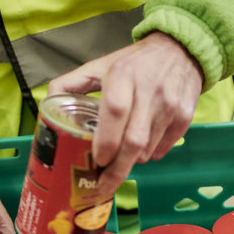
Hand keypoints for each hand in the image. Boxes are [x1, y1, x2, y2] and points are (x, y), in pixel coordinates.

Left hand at [47, 32, 203, 198]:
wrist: (180, 49)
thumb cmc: (134, 62)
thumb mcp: (101, 65)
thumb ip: (71, 83)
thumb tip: (48, 104)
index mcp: (123, 75)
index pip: (115, 112)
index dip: (105, 141)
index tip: (97, 161)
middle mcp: (149, 90)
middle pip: (133, 141)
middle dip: (117, 169)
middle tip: (103, 185)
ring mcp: (170, 104)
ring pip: (147, 149)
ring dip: (131, 162)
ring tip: (120, 161)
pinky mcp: (185, 116)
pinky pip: (164, 148)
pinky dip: (150, 155)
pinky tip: (141, 149)